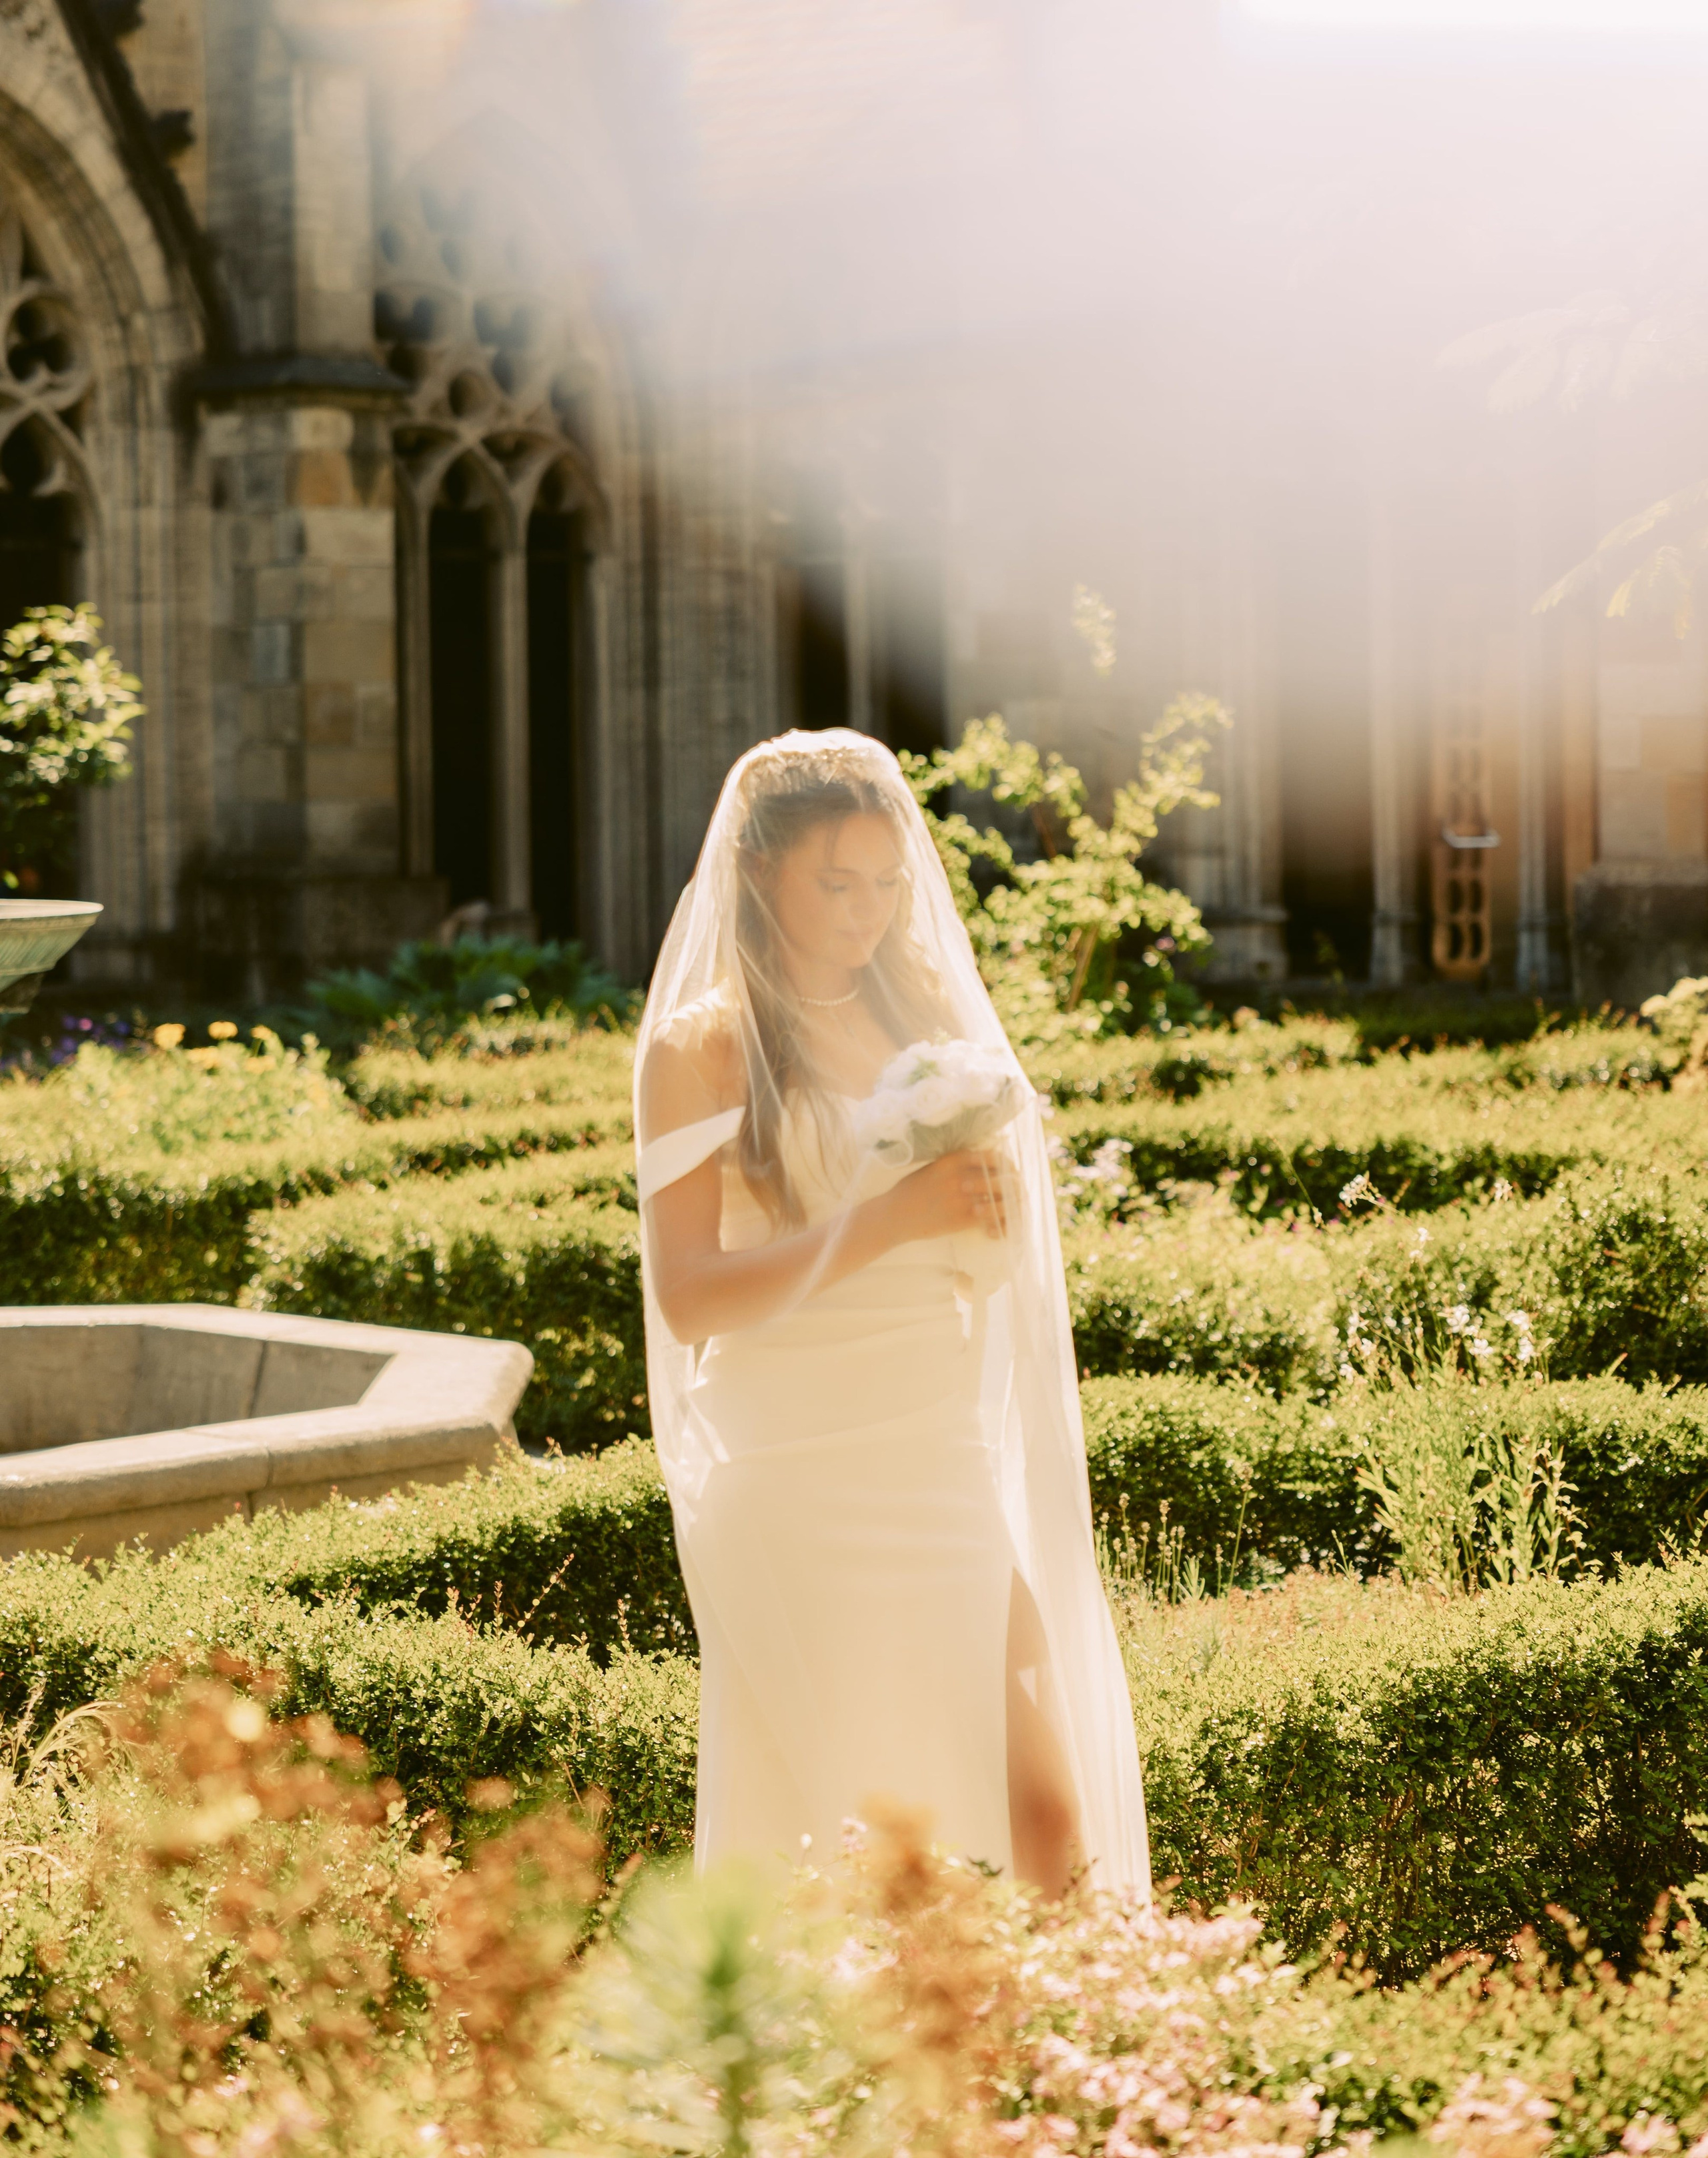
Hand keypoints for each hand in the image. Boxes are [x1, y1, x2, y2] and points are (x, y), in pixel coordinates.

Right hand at [883, 1147, 1010, 1245]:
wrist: (895, 1215)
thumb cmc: (911, 1190)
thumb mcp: (933, 1167)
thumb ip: (955, 1163)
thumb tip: (980, 1161)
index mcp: (953, 1160)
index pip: (991, 1156)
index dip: (1005, 1164)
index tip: (1009, 1170)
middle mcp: (960, 1177)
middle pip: (1000, 1177)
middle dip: (1012, 1185)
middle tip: (1014, 1192)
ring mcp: (961, 1198)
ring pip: (998, 1199)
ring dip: (1008, 1206)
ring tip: (1009, 1210)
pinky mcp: (960, 1218)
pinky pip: (988, 1219)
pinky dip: (996, 1223)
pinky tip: (995, 1228)